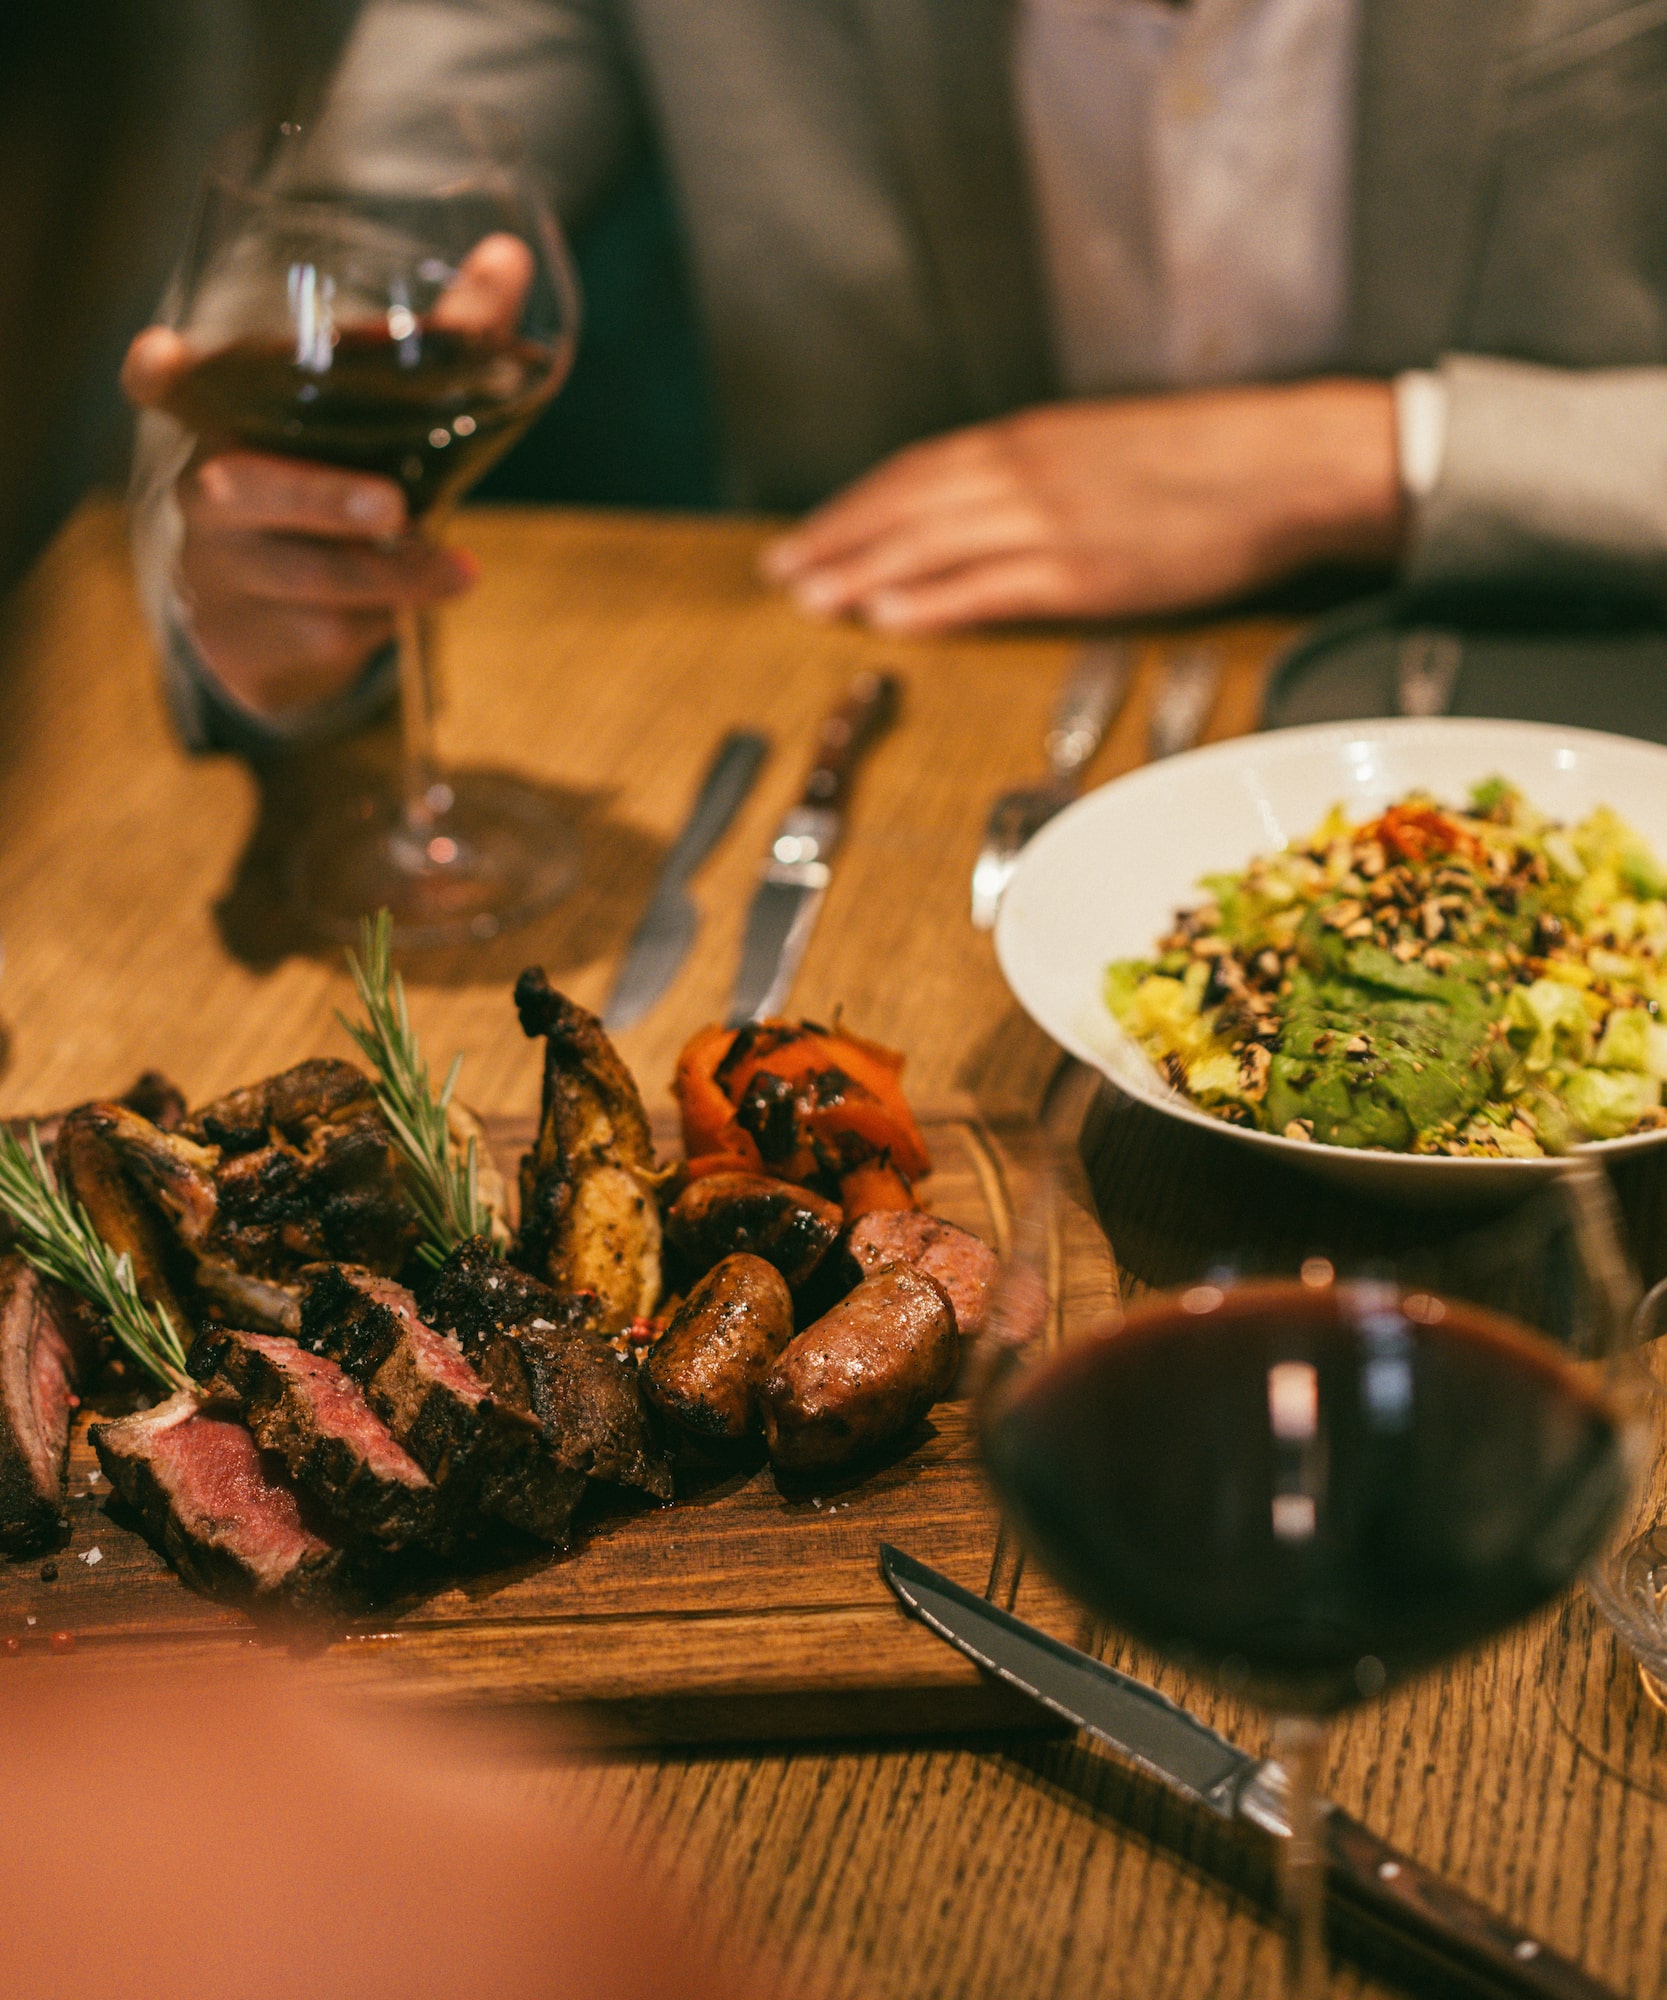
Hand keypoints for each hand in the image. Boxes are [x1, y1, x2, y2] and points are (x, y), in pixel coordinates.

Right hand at [122, 234, 531, 719]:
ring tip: (459, 572)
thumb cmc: (337, 490)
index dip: (158, 374)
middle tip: (391, 505)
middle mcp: (207, 488)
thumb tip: (510, 255)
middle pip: (241, 489)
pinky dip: (379, 620)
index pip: (162, 386)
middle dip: (321, 495)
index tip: (160, 362)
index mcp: (225, 420)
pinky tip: (406, 610)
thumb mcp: (380, 420)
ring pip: (303, 572)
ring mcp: (220, 569)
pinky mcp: (245, 639)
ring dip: (388, 574)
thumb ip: (445, 339)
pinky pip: (323, 631)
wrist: (286, 628)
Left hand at [761, 380, 1402, 631]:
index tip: (813, 531)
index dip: (856, 505)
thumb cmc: (1211, 458)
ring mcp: (1050, 521)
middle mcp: (1025, 473)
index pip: (917, 471)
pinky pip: (986, 587)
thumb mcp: (1109, 447)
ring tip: (811, 599)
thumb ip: (1045, 471)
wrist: (1287, 461)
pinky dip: (930, 602)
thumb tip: (995, 498)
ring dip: (862, 573)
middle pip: (904, 506)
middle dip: (836, 540)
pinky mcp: (1082, 570)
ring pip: (928, 545)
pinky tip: (887, 618)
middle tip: (781, 572)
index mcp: (1032, 440)